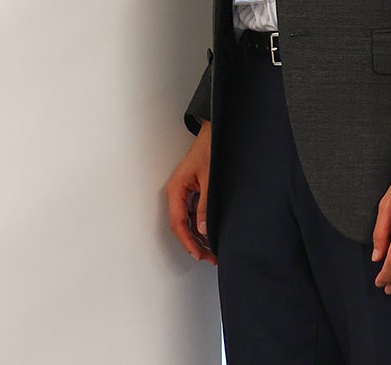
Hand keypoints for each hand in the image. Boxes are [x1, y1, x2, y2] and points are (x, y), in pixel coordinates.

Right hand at [164, 121, 215, 264]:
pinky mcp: (193, 192)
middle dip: (195, 244)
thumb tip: (203, 228)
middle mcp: (177, 194)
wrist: (214, 133)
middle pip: (182, 226)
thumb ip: (206, 205)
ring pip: (188, 222)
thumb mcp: (209, 179)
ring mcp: (184, 194)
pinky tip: (211, 235)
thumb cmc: (209, 149)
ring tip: (213, 251)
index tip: (198, 253)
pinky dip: (202, 226)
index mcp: (176, 190)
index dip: (188, 241)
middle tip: (210, 257)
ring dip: (199, 237)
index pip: (178, 223)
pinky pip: (194, 214)